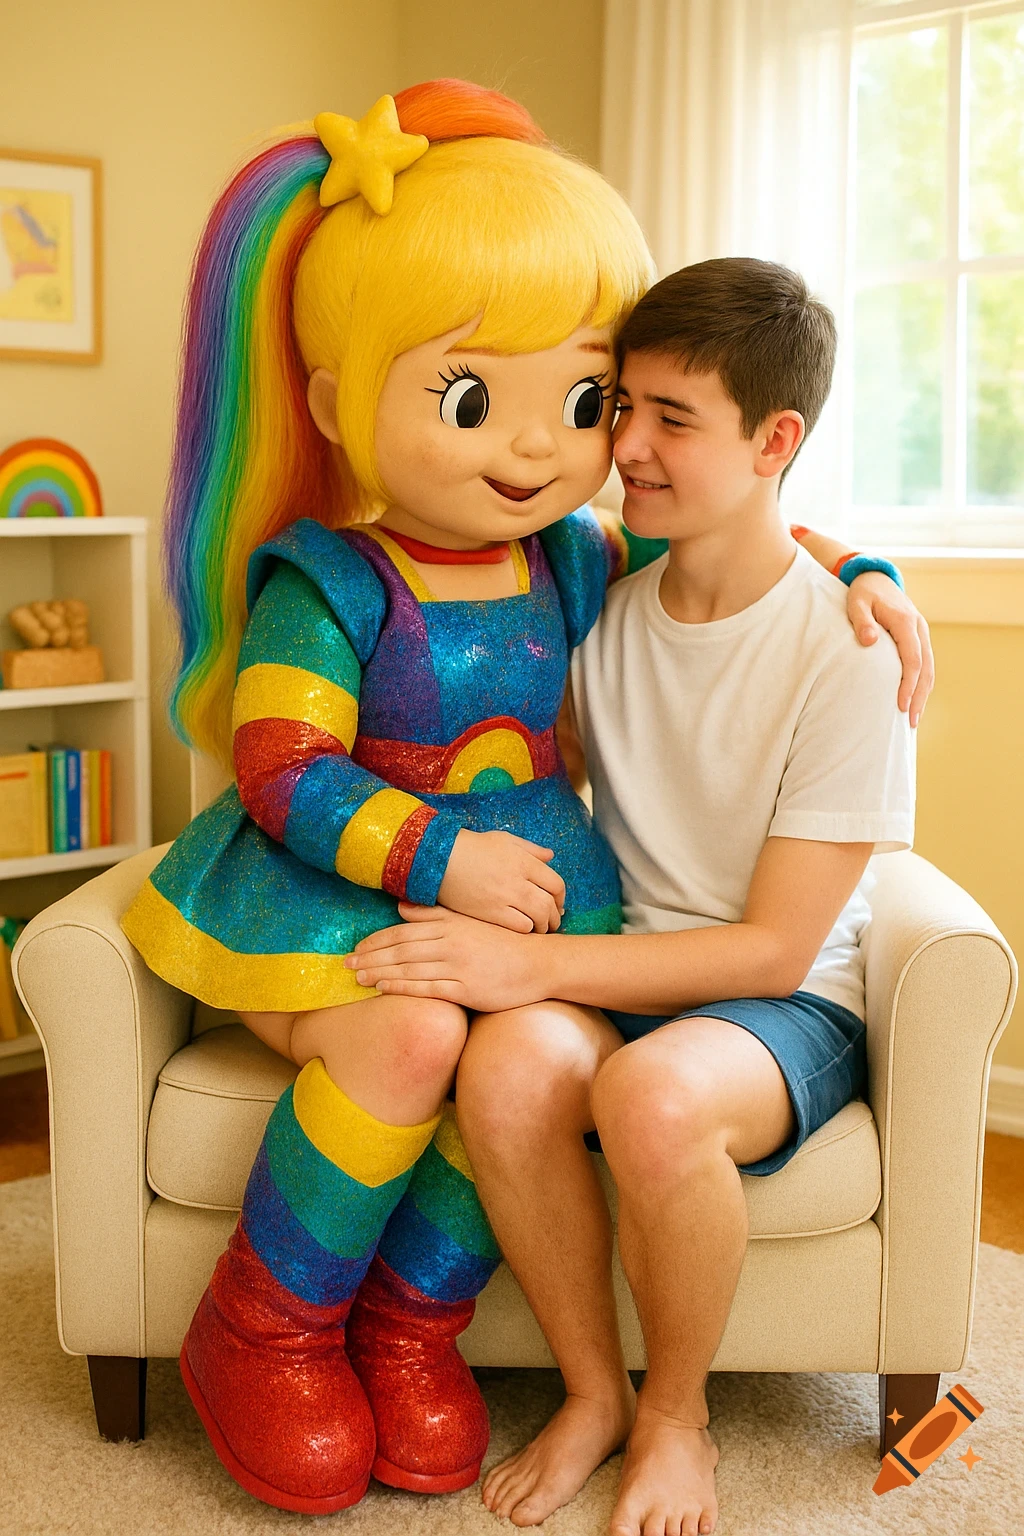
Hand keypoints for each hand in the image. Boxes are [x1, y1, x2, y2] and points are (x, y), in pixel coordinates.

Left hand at [347, 904, 550, 1011]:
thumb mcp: (469, 921)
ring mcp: (458, 966)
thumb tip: (401, 907)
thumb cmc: (503, 943)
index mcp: (450, 925)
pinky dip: (402, 987)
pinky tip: (383, 989)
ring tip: (358, 978)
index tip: (356, 947)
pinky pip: (427, 988)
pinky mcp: (466, 989)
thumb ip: (435, 915)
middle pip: (400, 949)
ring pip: (409, 968)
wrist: (538, 963)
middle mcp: (450, 943)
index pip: (403, 931)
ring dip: (379, 972)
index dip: (376, 940)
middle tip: (345, 964)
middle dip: (370, 956)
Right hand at [437, 828, 565, 932]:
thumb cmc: (472, 846)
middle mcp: (518, 880)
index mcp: (524, 861)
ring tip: (541, 928)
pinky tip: (523, 928)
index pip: (556, 884)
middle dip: (555, 915)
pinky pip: (519, 927)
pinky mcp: (491, 913)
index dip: (561, 897)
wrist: (440, 859)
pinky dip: (526, 929)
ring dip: (543, 925)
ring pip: (538, 918)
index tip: (558, 903)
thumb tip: (550, 856)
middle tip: (553, 920)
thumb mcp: (505, 840)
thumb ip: (531, 849)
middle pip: (550, 904)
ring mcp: (505, 898)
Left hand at [846, 573, 933, 726]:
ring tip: (914, 719)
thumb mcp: (855, 603)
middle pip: (925, 668)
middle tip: (911, 722)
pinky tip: (914, 700)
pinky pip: (925, 664)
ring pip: (929, 668)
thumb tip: (869, 641)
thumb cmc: (862, 593)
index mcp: (905, 622)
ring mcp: (921, 633)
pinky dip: (922, 684)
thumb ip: (862, 621)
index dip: (908, 684)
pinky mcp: (918, 638)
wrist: (875, 578)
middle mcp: (918, 628)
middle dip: (919, 696)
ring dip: (923, 694)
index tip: (900, 704)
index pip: (912, 658)